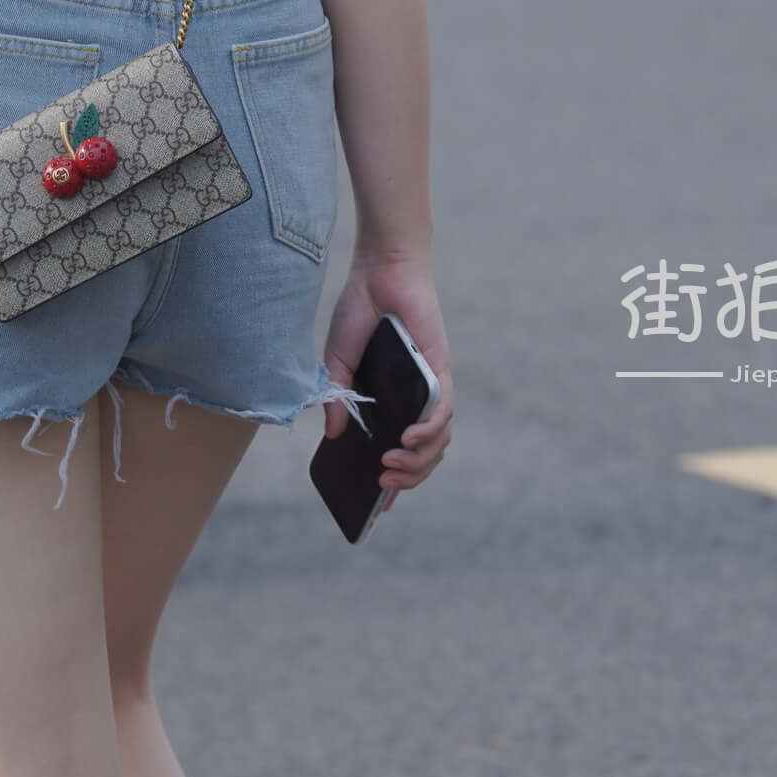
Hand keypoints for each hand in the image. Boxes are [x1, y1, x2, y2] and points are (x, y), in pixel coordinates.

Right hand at [323, 252, 452, 497]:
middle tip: (381, 484)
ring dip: (419, 462)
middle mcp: (415, 399)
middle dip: (406, 477)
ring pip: (438, 440)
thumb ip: (337, 397)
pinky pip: (444, 411)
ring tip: (391, 468)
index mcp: (390, 400)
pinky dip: (430, 431)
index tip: (378, 505)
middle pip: (424, 453)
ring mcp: (430, 388)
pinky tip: (409, 440)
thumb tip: (333, 434)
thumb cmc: (360, 310)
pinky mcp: (440, 371)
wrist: (380, 270)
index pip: (399, 449)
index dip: (395, 481)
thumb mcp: (337, 360)